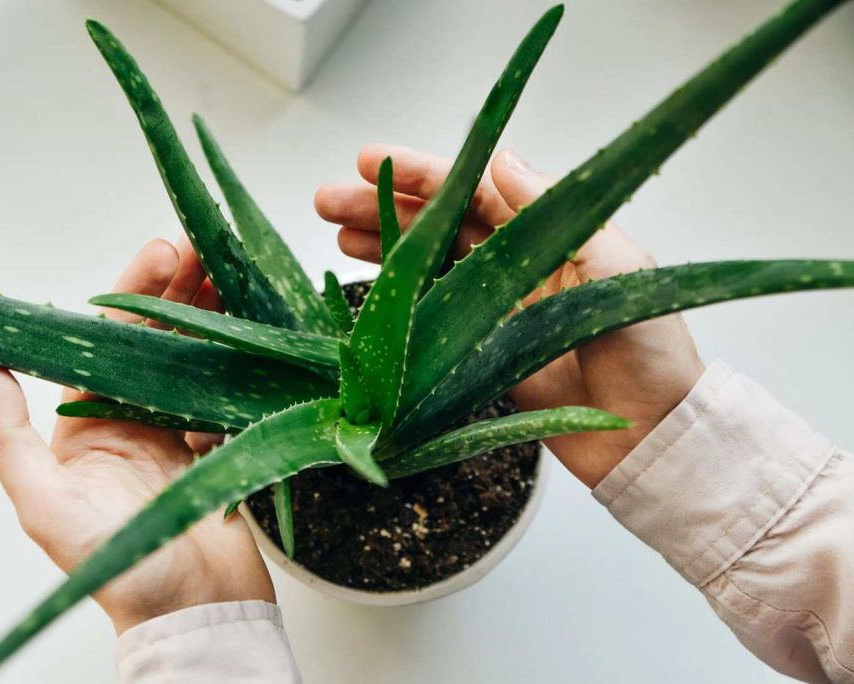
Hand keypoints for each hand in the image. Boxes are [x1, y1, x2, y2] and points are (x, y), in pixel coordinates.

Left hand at [0, 238, 273, 633]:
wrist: (195, 612)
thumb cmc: (118, 568)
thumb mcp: (42, 503)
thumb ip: (6, 437)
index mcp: (90, 425)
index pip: (110, 342)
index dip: (133, 294)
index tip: (159, 254)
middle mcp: (135, 422)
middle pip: (159, 340)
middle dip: (180, 290)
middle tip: (204, 246)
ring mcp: (182, 434)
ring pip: (198, 357)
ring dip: (214, 313)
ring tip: (233, 269)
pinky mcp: (223, 448)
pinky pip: (230, 390)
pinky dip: (243, 356)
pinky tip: (257, 326)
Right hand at [315, 145, 705, 487]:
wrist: (653, 437)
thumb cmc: (650, 352)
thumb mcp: (617, 270)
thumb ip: (558, 216)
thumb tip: (502, 160)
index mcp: (552, 235)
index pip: (476, 192)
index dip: (422, 175)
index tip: (370, 160)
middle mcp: (520, 265)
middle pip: (441, 226)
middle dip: (385, 208)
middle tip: (329, 200)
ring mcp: (498, 310)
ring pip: (429, 267)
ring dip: (384, 248)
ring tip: (335, 234)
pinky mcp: (484, 353)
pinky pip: (431, 318)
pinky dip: (398, 301)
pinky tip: (366, 288)